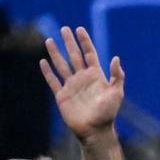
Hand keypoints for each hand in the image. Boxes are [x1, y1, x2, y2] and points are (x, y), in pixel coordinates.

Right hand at [40, 26, 124, 141]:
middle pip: (74, 56)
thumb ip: (117, 76)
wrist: (95, 131)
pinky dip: (47, 72)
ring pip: (61, 65)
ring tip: (50, 40)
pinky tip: (43, 62)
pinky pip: (53, 81)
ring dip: (55, 53)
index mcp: (96, 76)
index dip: (85, 42)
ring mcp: (72, 86)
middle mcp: (83, 79)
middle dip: (69, 43)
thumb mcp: (116, 93)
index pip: (89, 54)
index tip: (80, 29)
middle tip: (64, 28)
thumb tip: (115, 58)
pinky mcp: (62, 96)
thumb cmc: (108, 113)